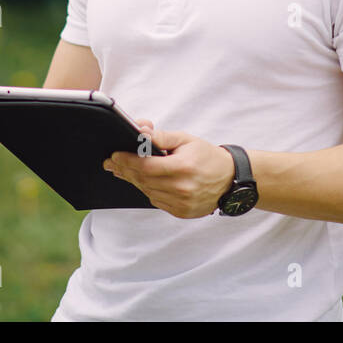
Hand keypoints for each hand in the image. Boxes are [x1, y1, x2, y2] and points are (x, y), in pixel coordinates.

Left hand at [103, 121, 235, 218]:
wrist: (230, 179)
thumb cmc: (207, 156)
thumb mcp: (186, 139)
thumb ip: (162, 136)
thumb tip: (140, 130)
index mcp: (183, 167)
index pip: (146, 166)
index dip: (127, 161)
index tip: (114, 155)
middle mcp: (182, 188)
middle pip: (144, 180)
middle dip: (125, 170)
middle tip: (111, 163)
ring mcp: (182, 203)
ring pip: (148, 191)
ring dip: (134, 181)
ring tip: (123, 171)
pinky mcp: (182, 212)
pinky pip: (157, 201)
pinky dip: (148, 190)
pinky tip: (142, 182)